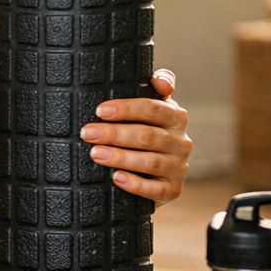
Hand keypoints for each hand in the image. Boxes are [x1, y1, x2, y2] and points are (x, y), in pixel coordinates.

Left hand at [79, 68, 191, 204]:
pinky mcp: (173, 189)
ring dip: (121, 157)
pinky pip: (156, 189)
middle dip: (115, 133)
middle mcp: (181, 141)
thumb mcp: (149, 110)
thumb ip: (155, 88)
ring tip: (96, 154)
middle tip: (88, 133)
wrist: (153, 174)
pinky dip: (135, 184)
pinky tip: (117, 178)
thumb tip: (158, 80)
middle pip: (147, 135)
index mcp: (176, 117)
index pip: (153, 108)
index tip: (100, 110)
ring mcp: (179, 167)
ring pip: (151, 162)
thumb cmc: (143, 133)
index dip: (127, 108)